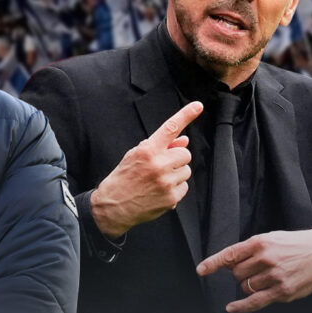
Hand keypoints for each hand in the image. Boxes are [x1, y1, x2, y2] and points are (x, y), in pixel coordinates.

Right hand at [90, 101, 203, 236]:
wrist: (113, 207)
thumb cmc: (123, 178)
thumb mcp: (135, 156)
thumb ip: (160, 147)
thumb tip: (185, 140)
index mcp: (147, 150)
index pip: (170, 128)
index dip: (186, 115)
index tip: (198, 106)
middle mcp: (158, 164)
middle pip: (184, 153)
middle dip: (176, 158)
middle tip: (161, 166)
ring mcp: (166, 182)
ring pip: (186, 170)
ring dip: (176, 174)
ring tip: (158, 180)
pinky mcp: (171, 198)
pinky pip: (184, 187)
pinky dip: (175, 188)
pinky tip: (159, 191)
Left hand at [196, 229, 311, 312]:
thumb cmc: (294, 245)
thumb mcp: (271, 238)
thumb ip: (250, 250)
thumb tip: (228, 263)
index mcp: (260, 242)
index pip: (230, 254)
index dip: (213, 263)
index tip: (201, 270)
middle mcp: (266, 259)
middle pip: (236, 274)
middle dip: (239, 274)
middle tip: (254, 269)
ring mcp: (274, 277)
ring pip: (245, 287)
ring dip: (248, 285)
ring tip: (265, 278)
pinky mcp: (282, 292)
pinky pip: (255, 302)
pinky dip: (241, 307)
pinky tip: (232, 308)